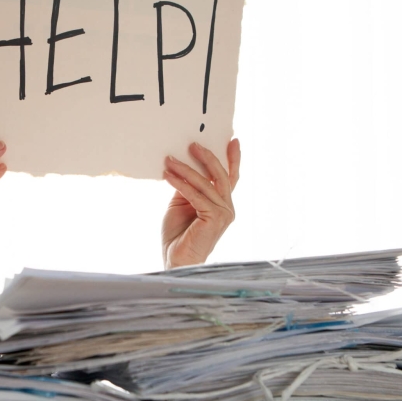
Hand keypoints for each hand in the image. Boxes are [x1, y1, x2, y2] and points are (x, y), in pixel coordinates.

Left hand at [161, 139, 240, 268]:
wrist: (176, 260)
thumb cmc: (178, 235)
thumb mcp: (182, 204)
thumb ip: (188, 188)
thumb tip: (183, 166)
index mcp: (222, 205)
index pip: (230, 178)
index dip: (233, 159)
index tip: (232, 140)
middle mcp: (227, 208)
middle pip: (220, 175)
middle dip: (207, 157)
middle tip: (193, 144)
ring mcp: (223, 214)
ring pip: (206, 183)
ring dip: (186, 169)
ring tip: (169, 160)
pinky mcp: (214, 218)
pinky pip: (196, 195)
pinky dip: (181, 184)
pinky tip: (168, 176)